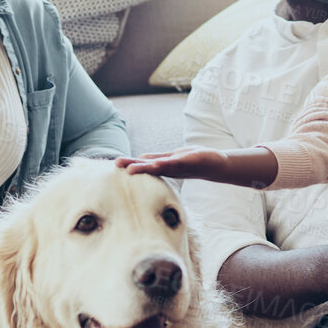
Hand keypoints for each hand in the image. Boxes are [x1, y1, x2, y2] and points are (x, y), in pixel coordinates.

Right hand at [117, 149, 236, 182]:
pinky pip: (173, 163)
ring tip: (129, 169)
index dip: (130, 163)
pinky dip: (163, 164)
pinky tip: (154, 164)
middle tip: (115, 165)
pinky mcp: (187, 161)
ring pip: (157, 167)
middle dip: (132, 166)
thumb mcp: (172, 159)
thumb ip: (157, 160)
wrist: (215, 165)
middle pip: (147, 167)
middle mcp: (167, 168)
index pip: (144, 164)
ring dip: (143, 168)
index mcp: (163, 166)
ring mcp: (177, 166)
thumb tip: (140, 158)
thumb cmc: (192, 161)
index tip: (113, 164)